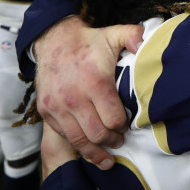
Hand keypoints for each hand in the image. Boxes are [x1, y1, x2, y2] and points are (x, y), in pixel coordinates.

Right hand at [34, 16, 143, 169]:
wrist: (54, 40)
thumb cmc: (89, 42)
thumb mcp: (115, 34)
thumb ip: (134, 37)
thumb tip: (143, 46)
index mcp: (95, 82)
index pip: (114, 119)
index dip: (123, 126)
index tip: (127, 125)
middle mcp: (75, 97)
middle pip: (98, 134)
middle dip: (112, 141)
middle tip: (119, 140)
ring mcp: (58, 106)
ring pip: (80, 141)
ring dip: (95, 150)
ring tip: (106, 154)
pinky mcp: (46, 111)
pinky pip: (64, 135)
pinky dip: (77, 142)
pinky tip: (87, 144)